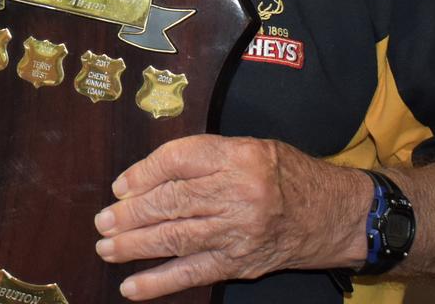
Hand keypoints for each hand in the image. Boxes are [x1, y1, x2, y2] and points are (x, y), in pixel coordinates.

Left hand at [93, 134, 369, 299]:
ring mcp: (238, 232)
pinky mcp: (240, 263)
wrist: (331, 213)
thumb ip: (205, 157)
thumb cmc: (284, 173)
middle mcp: (238, 192)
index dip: (144, 173)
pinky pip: (193, 273)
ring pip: (177, 238)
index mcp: (238, 155)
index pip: (179, 160)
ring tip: (106, 247)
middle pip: (173, 201)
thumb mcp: (249, 147)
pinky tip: (131, 286)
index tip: (120, 186)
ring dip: (136, 245)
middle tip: (102, 221)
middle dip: (132, 213)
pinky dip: (159, 282)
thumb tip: (148, 177)